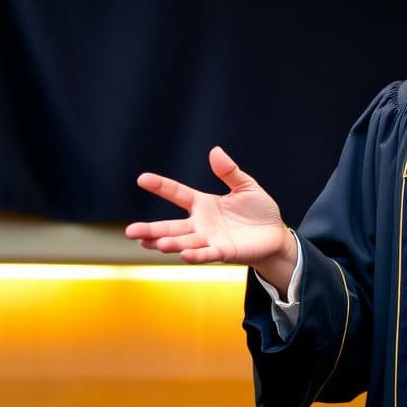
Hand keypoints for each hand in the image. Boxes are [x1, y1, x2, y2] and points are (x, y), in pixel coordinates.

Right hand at [124, 146, 295, 282]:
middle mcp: (201, 224)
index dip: (161, 186)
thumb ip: (229, 171)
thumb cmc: (259, 211)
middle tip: (130, 231)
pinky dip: (196, 255)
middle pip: (171, 227)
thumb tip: (215, 151)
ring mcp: (210, 239)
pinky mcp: (224, 252)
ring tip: (152, 243)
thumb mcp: (246, 186)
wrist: (275, 235)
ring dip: (170, 243)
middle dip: (151, 230)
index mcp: (204, 204)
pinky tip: (184, 255)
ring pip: (184, 242)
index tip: (142, 178)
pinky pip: (207, 254)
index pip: (178, 194)